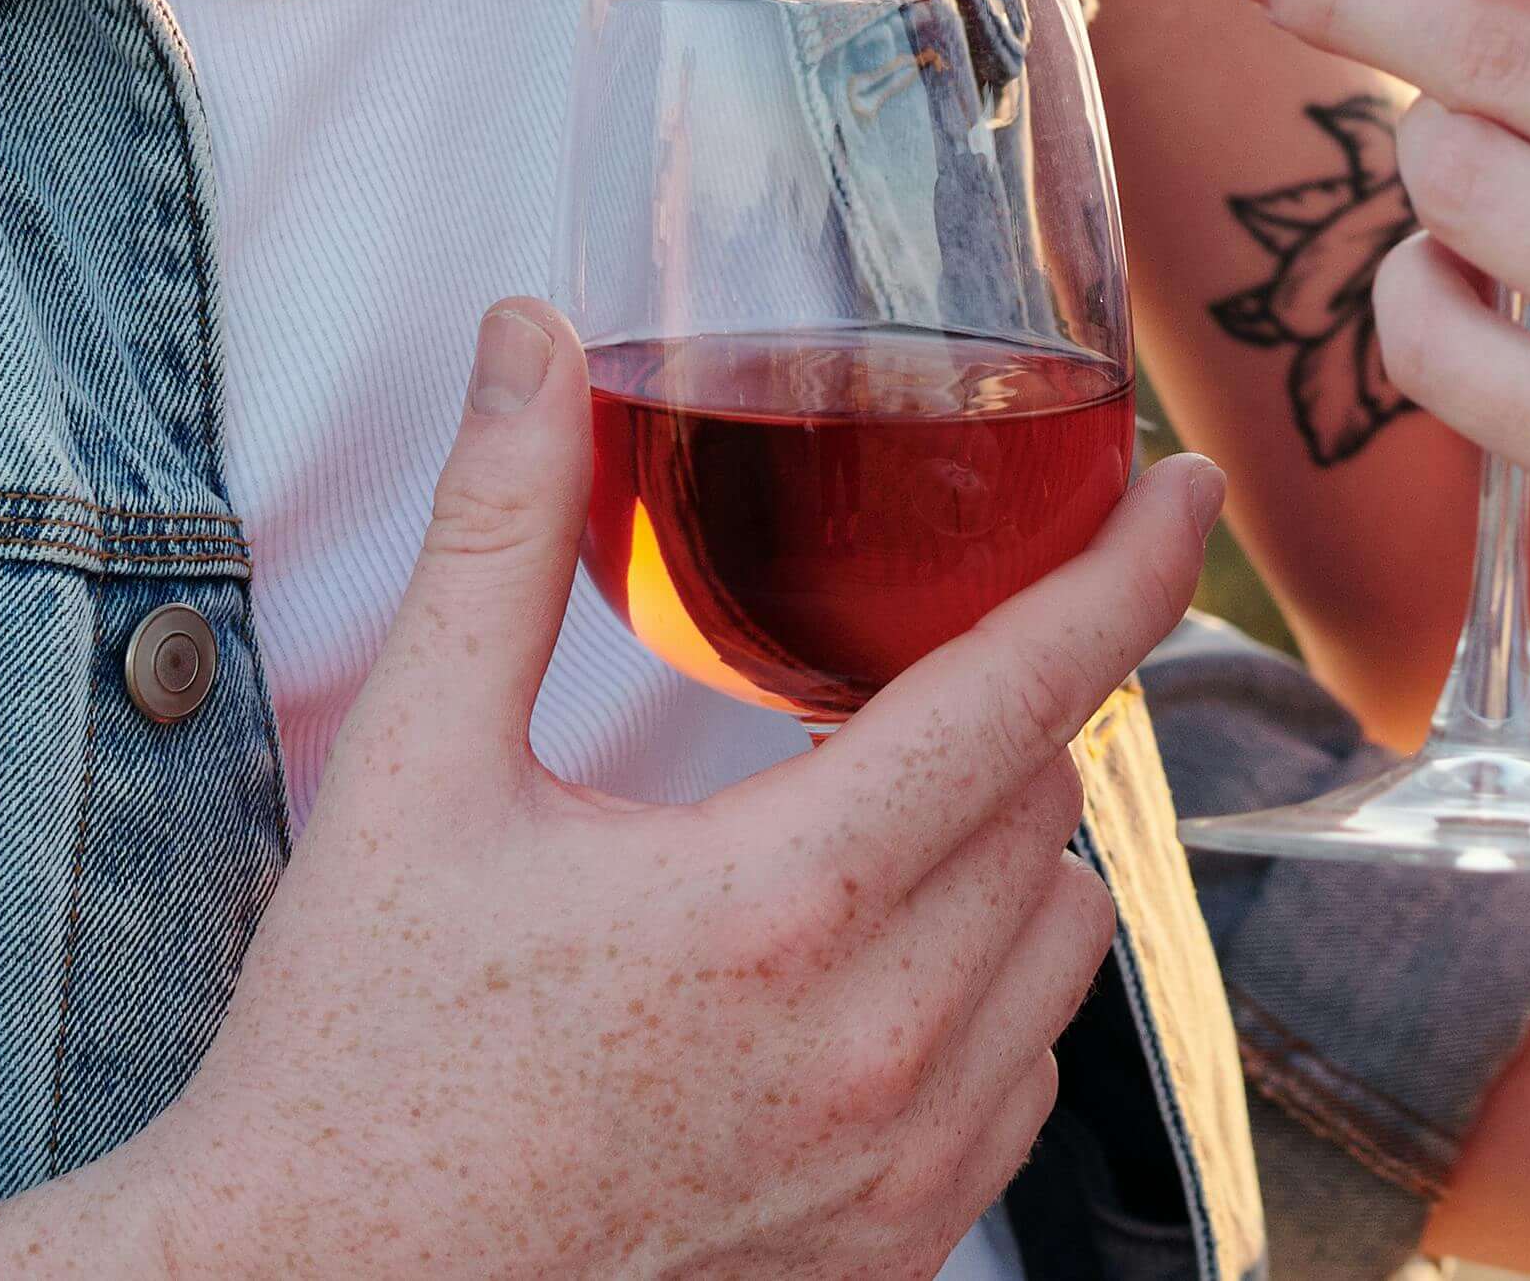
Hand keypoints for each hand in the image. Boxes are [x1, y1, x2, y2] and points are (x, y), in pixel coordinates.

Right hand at [112, 300, 1219, 1279]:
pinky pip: (1026, 1080)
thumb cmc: (352, 1055)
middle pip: (1047, 796)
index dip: (1124, 567)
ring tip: (868, 817)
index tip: (1177, 492)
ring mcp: (895, 1168)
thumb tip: (532, 340)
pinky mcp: (887, 1253)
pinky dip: (988, 996)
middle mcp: (875, 1045)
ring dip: (1004, 849)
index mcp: (782, 904)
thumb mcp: (412, 770)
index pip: (1030, 688)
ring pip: (1061, 938)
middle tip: (889, 669)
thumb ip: (497, 535)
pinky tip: (870, 967)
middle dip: (996, 701)